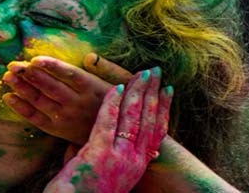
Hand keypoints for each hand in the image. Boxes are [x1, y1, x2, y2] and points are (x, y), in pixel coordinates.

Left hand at [1, 55, 126, 143]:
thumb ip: (105, 67)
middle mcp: (78, 104)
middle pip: (50, 87)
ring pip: (40, 101)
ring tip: (7, 76)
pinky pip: (36, 118)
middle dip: (30, 75)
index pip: (70, 74)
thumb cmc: (115, 101)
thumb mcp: (119, 82)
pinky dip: (21, 108)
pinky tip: (8, 97)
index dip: (52, 67)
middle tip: (12, 65)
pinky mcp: (58, 130)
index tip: (35, 59)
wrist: (117, 134)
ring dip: (22, 88)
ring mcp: (67, 118)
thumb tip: (89, 56)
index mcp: (92, 88)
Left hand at [44, 68, 172, 192]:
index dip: (162, 110)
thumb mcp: (95, 176)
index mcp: (136, 166)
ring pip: (134, 117)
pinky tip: (118, 85)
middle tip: (157, 73)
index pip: (156, 133)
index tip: (167, 92)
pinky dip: (114, 100)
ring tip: (145, 73)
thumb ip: (93, 158)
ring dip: (139, 91)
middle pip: (149, 120)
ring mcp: (119, 156)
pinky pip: (109, 120)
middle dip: (153, 93)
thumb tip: (80, 146)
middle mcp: (133, 161)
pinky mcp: (100, 152)